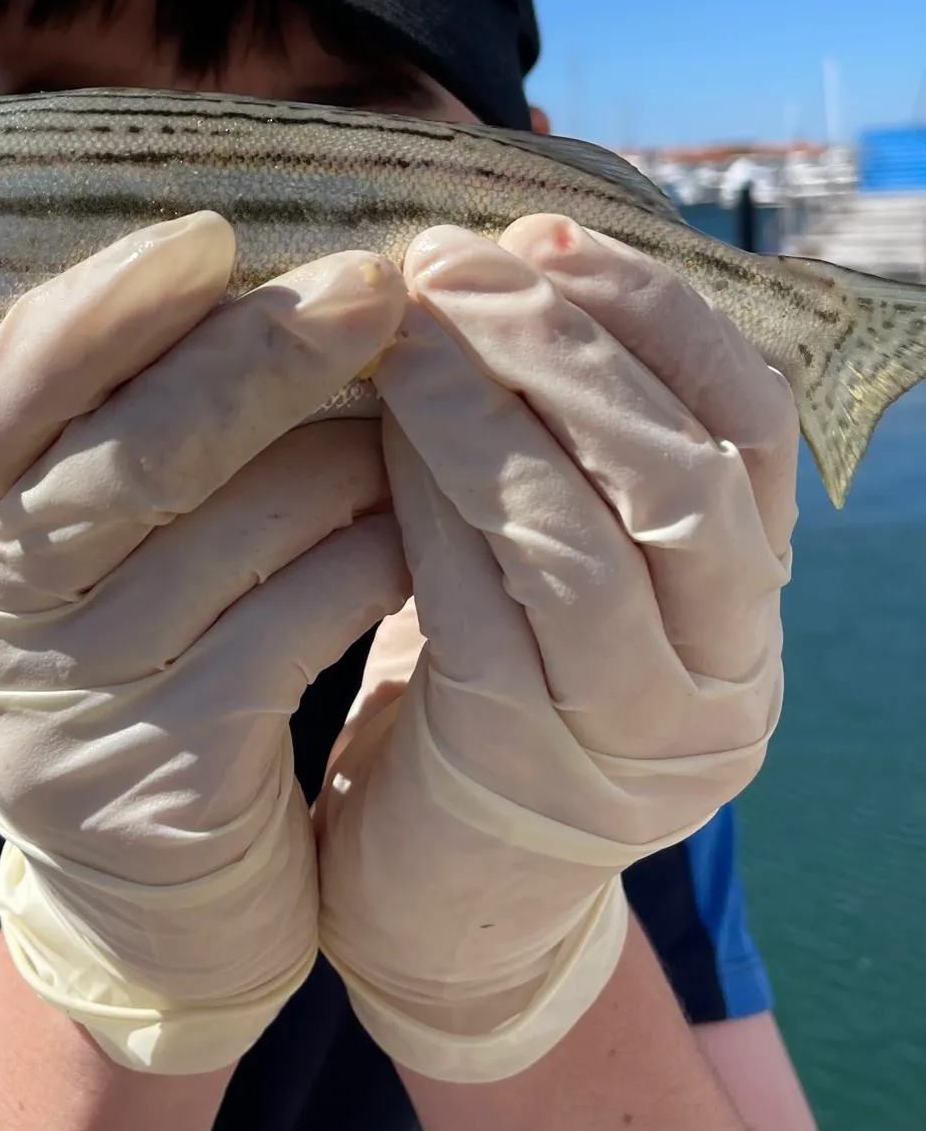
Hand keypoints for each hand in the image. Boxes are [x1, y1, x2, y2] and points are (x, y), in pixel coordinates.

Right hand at [0, 213, 409, 1073]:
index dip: (101, 311)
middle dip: (264, 356)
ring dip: (353, 455)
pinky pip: (301, 621)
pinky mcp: (164, 776)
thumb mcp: (86, 560)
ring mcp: (67, 705)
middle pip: (135, 455)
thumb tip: (245, 277)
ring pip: (242, 530)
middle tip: (374, 284)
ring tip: (421, 409)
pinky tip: (422, 523)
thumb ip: (120, 439)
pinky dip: (375, 554)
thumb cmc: (137, 668)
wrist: (150, 900)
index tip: (208, 237)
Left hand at [317, 215, 797, 1081]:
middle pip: (682, 474)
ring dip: (495, 410)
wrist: (444, 900)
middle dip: (565, 345)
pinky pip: (488, 609)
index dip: (656, 313)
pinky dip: (437, 503)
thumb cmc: (484, 699)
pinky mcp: (528, 771)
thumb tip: (506, 263)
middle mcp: (723, 671)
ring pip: (592, 539)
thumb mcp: (546, 572)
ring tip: (411, 326)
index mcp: (743, 603)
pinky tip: (381, 430)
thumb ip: (559, 452)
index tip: (547, 230)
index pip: (749, 426)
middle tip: (454, 263)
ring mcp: (639, 734)